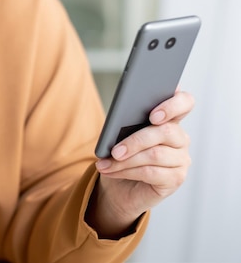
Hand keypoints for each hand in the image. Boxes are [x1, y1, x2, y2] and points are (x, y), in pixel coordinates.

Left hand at [89, 91, 193, 236]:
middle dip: (134, 141)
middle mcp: (180, 137)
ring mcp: (181, 159)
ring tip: (105, 163)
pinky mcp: (176, 178)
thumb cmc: (121, 156)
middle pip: (165, 131)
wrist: (119, 187)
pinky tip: (111, 171)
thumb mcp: (119, 137)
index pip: (184, 102)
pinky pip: (151, 172)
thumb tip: (117, 124)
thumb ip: (124, 125)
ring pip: (155, 154)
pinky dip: (127, 171)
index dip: (173, 105)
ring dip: (125, 160)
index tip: (153, 115)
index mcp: (168, 119)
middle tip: (114, 151)